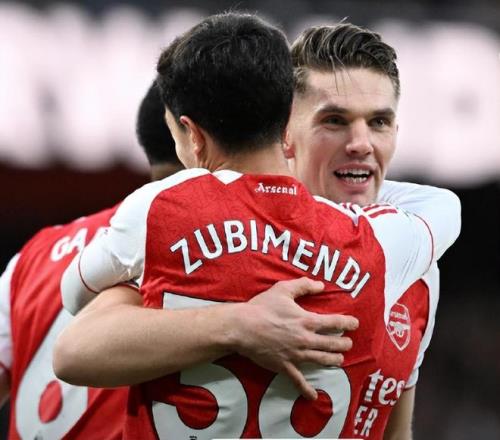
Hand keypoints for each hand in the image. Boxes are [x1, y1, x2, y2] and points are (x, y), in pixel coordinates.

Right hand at [232, 277, 358, 399]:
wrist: (242, 328)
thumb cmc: (262, 307)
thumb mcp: (283, 290)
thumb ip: (303, 286)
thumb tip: (321, 285)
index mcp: (306, 321)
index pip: (334, 323)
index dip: (347, 323)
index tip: (355, 324)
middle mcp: (305, 339)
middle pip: (331, 344)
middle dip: (343, 344)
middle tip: (348, 343)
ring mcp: (296, 355)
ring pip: (321, 360)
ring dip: (334, 360)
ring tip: (340, 360)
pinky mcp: (284, 366)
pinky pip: (298, 380)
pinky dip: (306, 389)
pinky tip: (313, 396)